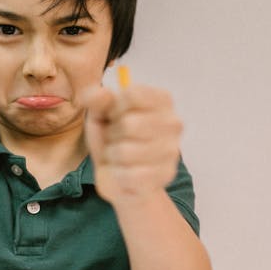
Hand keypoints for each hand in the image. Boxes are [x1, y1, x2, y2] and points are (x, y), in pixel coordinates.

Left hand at [83, 82, 182, 205]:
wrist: (119, 177)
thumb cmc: (113, 139)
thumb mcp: (100, 114)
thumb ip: (97, 100)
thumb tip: (100, 92)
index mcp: (162, 100)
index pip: (132, 94)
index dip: (114, 107)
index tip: (115, 116)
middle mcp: (173, 122)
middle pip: (129, 123)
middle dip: (112, 135)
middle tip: (117, 139)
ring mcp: (172, 150)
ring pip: (125, 152)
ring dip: (113, 156)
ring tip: (120, 156)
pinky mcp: (165, 176)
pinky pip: (128, 174)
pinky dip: (118, 175)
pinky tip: (125, 172)